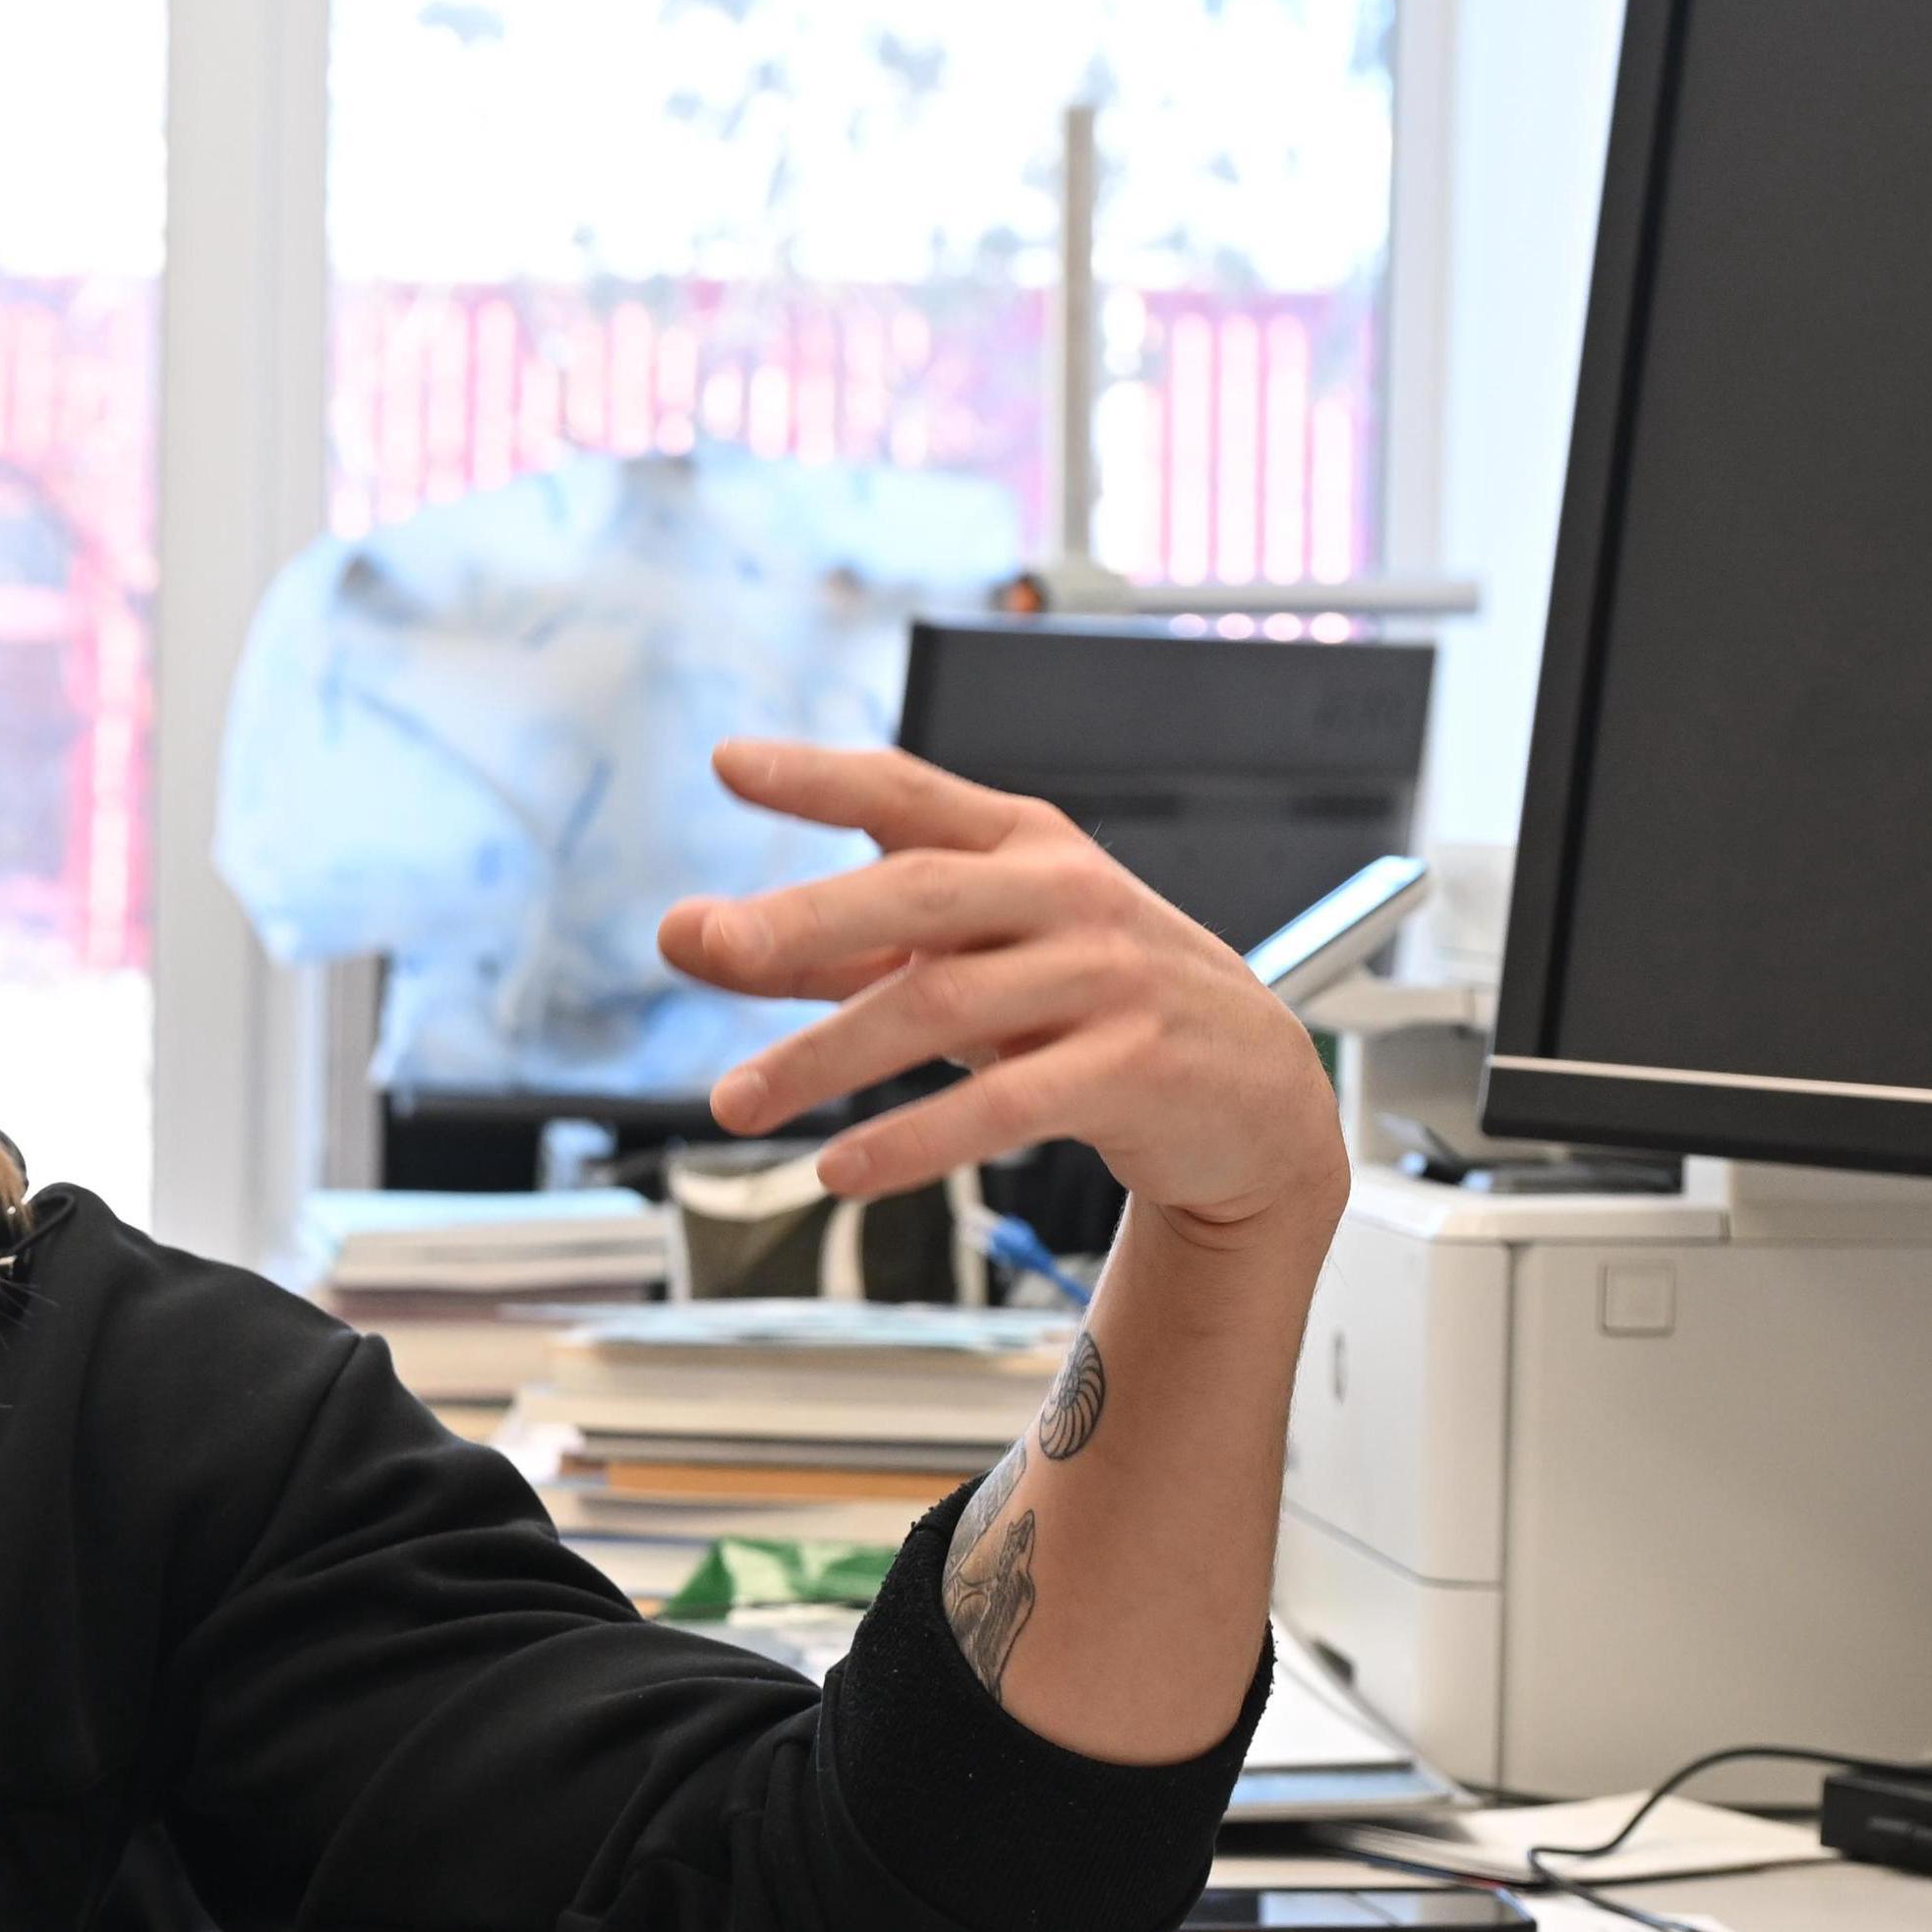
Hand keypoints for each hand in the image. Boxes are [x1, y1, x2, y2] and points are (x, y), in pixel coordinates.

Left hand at [656, 739, 1349, 1248]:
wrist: (1249, 1094)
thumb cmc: (1078, 1007)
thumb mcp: (959, 959)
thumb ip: (826, 947)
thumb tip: (682, 933)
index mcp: (1020, 845)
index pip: (909, 791)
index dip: (820, 776)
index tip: (729, 762)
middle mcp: (1064, 895)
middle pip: (918, 893)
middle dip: (807, 915)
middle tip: (710, 940)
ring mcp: (1105, 977)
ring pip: (945, 1005)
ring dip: (827, 1055)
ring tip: (734, 1102)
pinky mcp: (1133, 1068)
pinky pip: (1007, 1104)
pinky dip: (916, 1139)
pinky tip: (842, 1169)